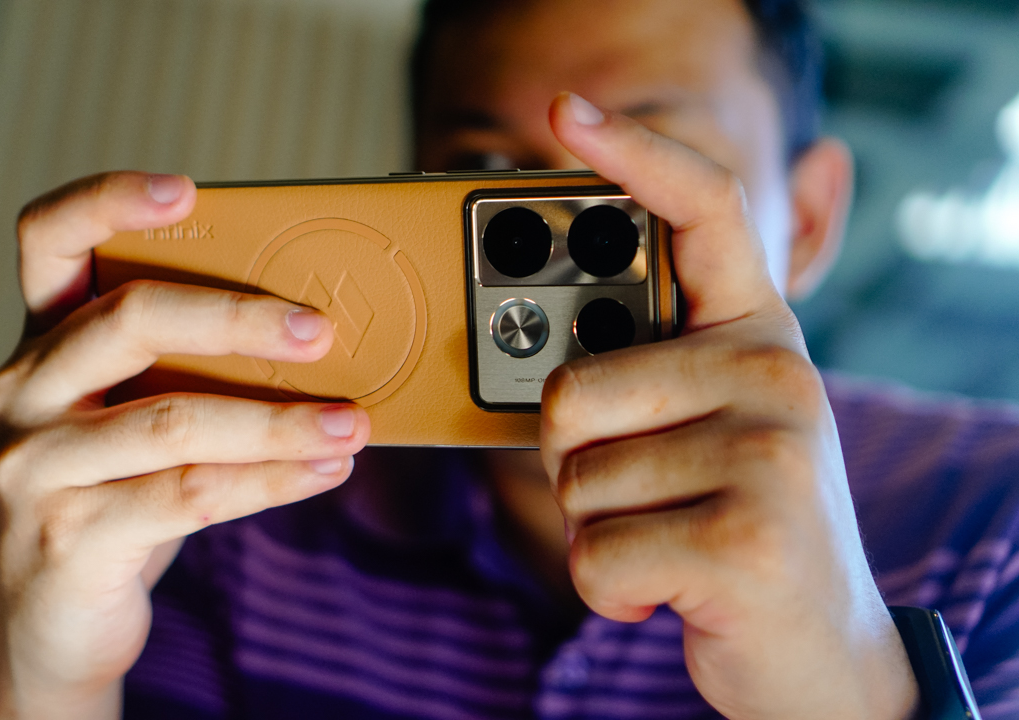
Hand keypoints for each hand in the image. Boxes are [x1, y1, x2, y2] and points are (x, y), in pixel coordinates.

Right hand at [0, 172, 369, 718]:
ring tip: (351, 422)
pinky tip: (322, 472)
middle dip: (237, 319)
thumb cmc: (112, 501)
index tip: (185, 189)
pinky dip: (270, 482)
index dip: (106, 200)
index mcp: (40, 344)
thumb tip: (311, 336)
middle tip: (320, 331)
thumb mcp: (131, 420)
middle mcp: (22, 392)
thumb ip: (183, 373)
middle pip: (128, 319)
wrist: (51, 629)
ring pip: (173, 421)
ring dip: (278, 421)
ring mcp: (34, 467)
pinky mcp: (67, 538)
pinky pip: (188, 496)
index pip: (46, 239)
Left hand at [540, 94, 917, 719]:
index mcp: (756, 336)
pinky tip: (672, 589)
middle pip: (572, 388)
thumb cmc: (734, 522)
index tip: (568, 111)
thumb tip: (542, 346)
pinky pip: (594, 553)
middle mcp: (775, 376)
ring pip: (576, 481)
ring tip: (670, 541)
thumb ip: (644, 375)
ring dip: (598, 530)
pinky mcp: (748, 540)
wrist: (821, 649)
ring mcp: (771, 455)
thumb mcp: (704, 431)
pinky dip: (609, 588)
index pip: (703, 213)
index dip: (635, 153)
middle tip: (639, 493)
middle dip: (571, 460)